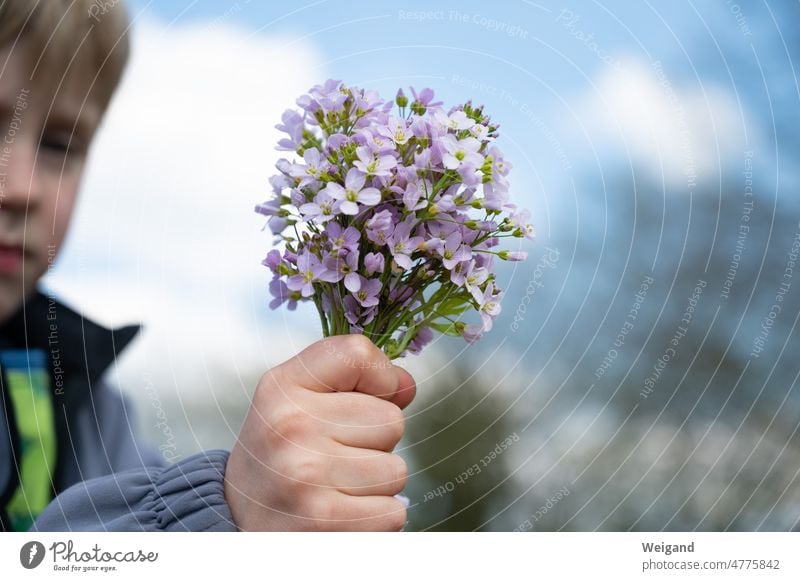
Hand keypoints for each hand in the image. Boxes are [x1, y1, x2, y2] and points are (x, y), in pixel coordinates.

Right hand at [224, 334, 415, 530]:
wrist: (237, 518)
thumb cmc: (283, 450)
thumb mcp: (300, 398)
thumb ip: (356, 379)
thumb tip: (407, 386)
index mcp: (283, 387)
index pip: (358, 354)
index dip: (379, 378)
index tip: (360, 398)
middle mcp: (290, 425)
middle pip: (391, 420)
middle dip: (376, 442)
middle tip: (337, 455)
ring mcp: (305, 475)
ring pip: (396, 471)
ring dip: (377, 484)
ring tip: (337, 486)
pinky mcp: (323, 522)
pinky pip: (393, 513)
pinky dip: (377, 518)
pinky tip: (342, 514)